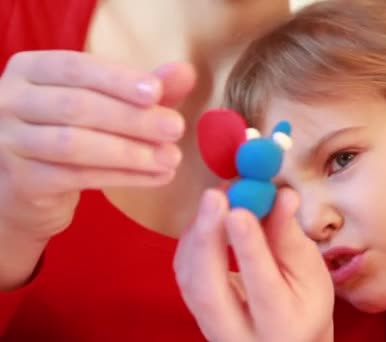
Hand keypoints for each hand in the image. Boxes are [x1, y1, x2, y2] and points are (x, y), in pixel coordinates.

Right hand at [0, 50, 194, 238]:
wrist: (31, 187)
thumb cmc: (76, 132)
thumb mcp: (109, 103)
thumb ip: (144, 87)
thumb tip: (185, 72)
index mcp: (31, 70)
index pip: (76, 67)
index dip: (118, 79)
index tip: (157, 92)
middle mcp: (10, 101)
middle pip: (77, 106)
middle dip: (132, 118)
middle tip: (176, 129)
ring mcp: (9, 142)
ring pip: (74, 144)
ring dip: (130, 152)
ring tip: (172, 158)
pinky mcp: (21, 181)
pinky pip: (77, 177)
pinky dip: (123, 177)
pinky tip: (157, 177)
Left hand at [174, 188, 333, 341]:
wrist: (285, 339)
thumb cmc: (305, 304)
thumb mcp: (311, 273)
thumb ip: (291, 237)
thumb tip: (282, 194)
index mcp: (282, 324)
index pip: (262, 288)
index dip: (248, 247)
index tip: (240, 210)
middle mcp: (239, 333)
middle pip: (210, 292)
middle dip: (208, 238)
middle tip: (214, 195)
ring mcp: (210, 327)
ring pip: (190, 282)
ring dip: (198, 232)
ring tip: (218, 195)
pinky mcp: (194, 311)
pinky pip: (184, 273)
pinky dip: (193, 238)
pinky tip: (210, 215)